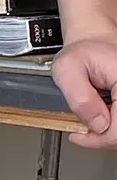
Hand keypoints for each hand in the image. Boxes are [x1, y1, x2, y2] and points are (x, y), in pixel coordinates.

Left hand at [52, 24, 116, 149]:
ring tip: (88, 124)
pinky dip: (110, 126)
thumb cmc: (80, 51)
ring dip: (106, 133)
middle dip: (102, 138)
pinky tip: (97, 119)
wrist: (91, 41)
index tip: (80, 136)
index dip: (99, 139)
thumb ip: (81, 100)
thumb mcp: (68, 72)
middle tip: (82, 133)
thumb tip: (97, 125)